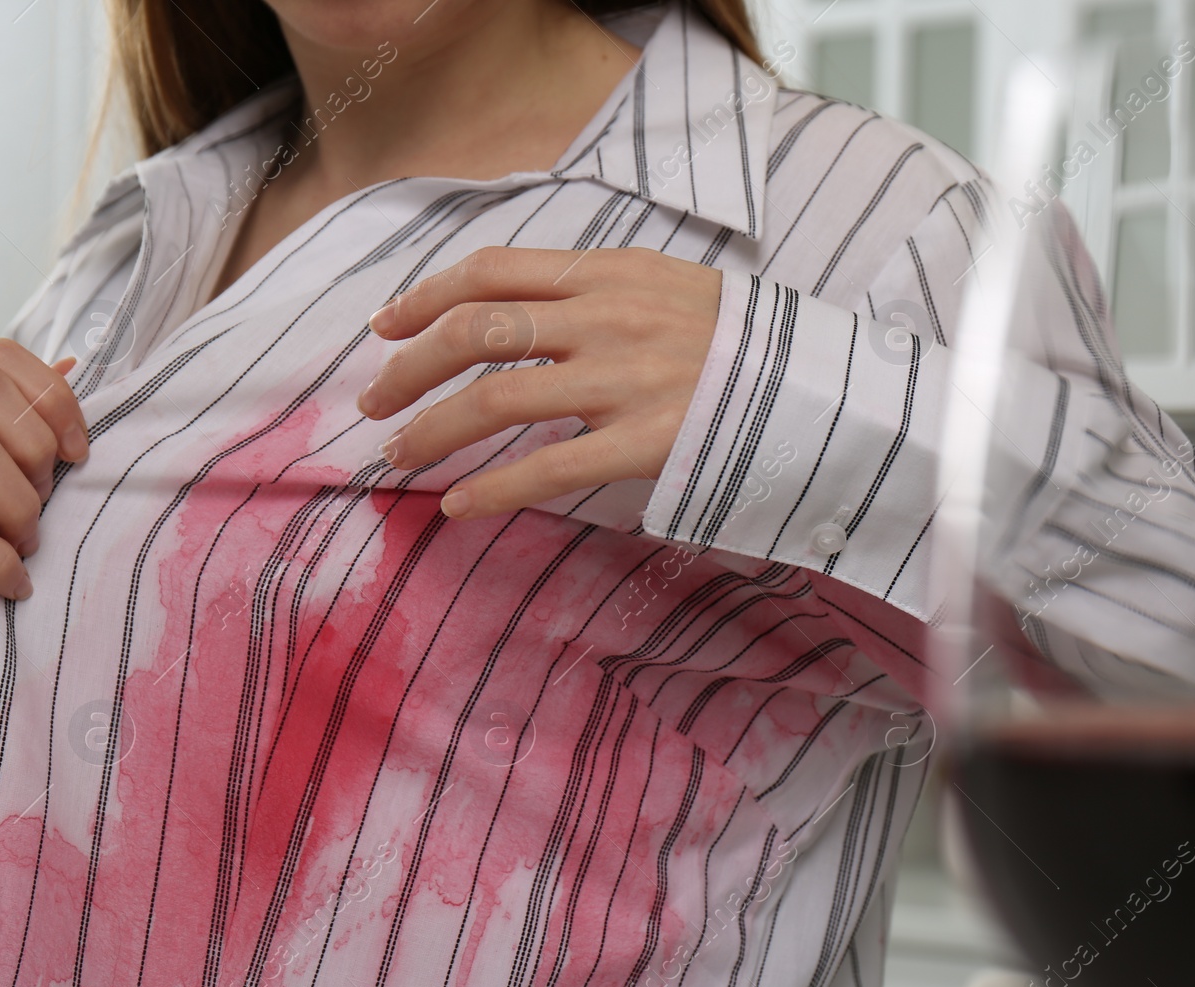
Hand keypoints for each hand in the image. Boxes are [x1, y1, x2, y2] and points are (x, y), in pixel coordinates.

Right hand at [0, 339, 87, 740]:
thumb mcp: (43, 503)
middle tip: (48, 497)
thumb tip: (74, 362)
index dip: (48, 390)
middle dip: (34, 437)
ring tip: (29, 544)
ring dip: (18, 500)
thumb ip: (51, 439)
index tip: (81, 453)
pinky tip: (16, 587)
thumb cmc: (9, 583)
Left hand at [357, 246, 721, 518]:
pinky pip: (546, 469)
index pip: (492, 270)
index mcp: (608, 273)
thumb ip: (596, 290)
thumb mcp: (668, 285)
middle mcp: (607, 319)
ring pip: (494, 399)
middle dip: (407, 368)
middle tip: (374, 403)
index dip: (424, 296)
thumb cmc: (741, 340)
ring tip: (398, 456)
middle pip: (474, 331)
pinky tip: (457, 507)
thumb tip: (522, 308)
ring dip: (430, 430)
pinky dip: (489, 490)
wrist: (821, 383)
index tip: (384, 326)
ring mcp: (623, 381)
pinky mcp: (645, 443)